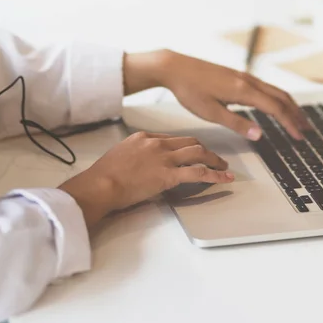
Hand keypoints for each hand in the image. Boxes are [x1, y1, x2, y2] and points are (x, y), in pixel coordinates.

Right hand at [60, 132, 232, 227]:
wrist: (99, 185)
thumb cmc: (103, 176)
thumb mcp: (121, 155)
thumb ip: (137, 154)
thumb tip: (147, 164)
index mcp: (145, 137)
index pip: (174, 138)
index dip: (188, 146)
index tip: (195, 152)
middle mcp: (157, 144)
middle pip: (191, 142)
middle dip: (206, 150)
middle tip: (215, 158)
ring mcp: (164, 158)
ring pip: (199, 153)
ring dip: (215, 160)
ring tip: (224, 167)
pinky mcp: (169, 175)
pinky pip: (199, 173)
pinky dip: (215, 175)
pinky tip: (224, 179)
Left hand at [123, 50, 309, 140]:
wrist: (175, 67)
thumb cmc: (190, 90)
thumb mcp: (211, 112)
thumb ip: (237, 124)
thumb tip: (260, 135)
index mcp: (244, 91)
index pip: (276, 109)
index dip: (289, 123)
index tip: (299, 137)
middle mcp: (248, 81)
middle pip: (281, 97)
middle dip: (296, 114)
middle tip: (307, 129)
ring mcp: (244, 77)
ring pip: (275, 91)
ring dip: (289, 105)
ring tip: (298, 117)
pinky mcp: (238, 76)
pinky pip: (266, 87)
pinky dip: (277, 98)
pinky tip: (276, 104)